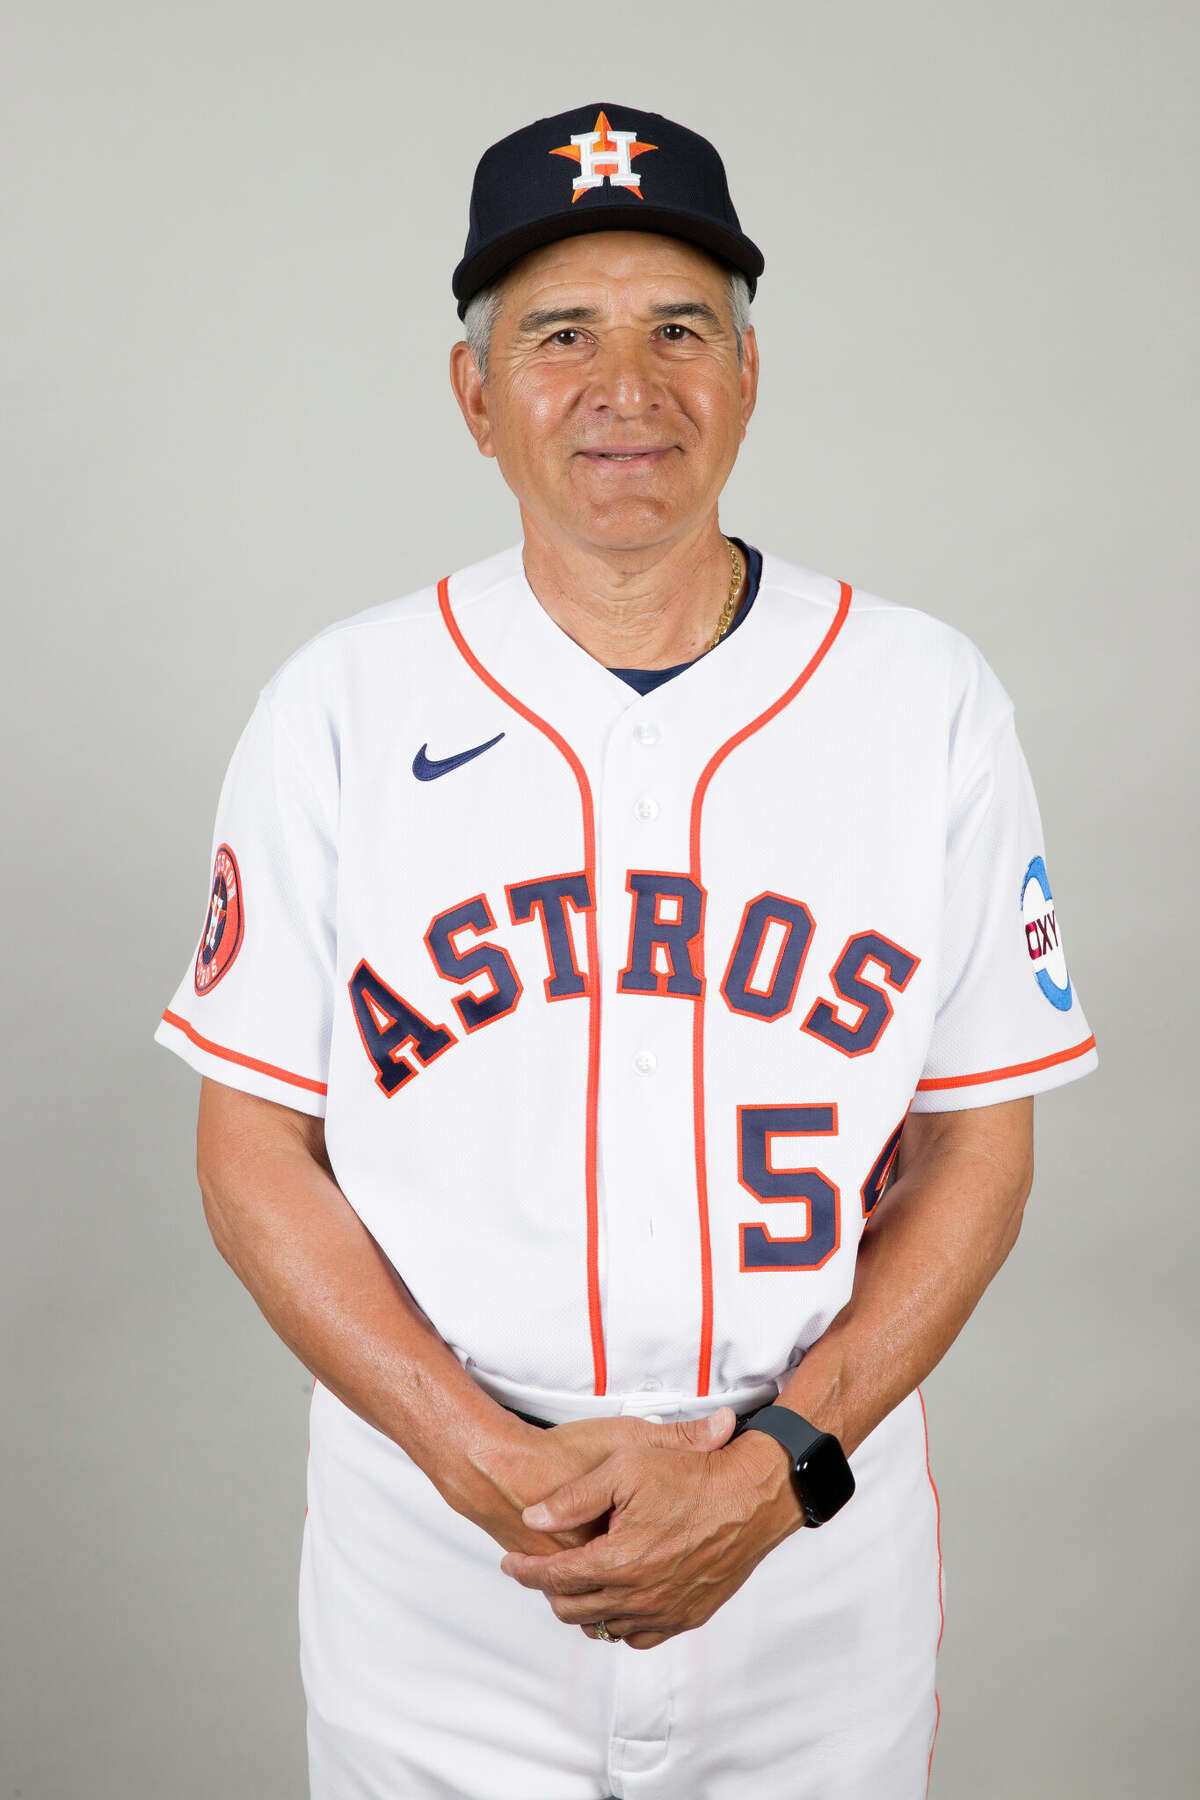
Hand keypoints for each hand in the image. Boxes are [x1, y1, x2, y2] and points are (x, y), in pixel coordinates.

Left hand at [499, 1410, 801, 1646]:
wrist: (751, 1495)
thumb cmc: (690, 1475)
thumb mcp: (624, 1465)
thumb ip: (573, 1497)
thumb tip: (533, 1517)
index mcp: (618, 1561)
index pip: (555, 1577)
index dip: (526, 1570)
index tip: (510, 1562)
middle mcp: (640, 1596)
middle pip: (574, 1610)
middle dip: (548, 1591)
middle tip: (537, 1573)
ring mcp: (666, 1611)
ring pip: (605, 1627)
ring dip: (583, 1609)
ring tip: (574, 1584)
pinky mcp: (689, 1616)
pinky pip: (640, 1636)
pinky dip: (620, 1622)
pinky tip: (615, 1598)